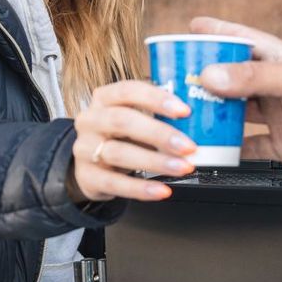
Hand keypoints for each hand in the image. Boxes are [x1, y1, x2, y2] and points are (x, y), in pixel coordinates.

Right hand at [70, 81, 196, 200]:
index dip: (156, 98)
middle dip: (160, 134)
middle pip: (122, 121)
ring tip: (182, 168)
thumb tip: (196, 121)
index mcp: (104, 99)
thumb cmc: (119, 137)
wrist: (90, 166)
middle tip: (188, 146)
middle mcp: (91, 120)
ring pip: (120, 153)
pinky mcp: (87, 177)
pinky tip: (162, 190)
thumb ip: (157, 115)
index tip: (184, 111)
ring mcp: (85, 149)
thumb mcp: (133, 118)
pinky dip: (141, 188)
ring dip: (156, 162)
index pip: (128, 91)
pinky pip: (115, 183)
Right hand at [190, 17, 281, 182]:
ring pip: (236, 113)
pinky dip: (232, 149)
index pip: (243, 39)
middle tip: (178, 79)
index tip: (192, 27)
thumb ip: (253, 77)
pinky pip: (250, 146)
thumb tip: (211, 74)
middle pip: (232, 78)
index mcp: (280, 60)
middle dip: (206, 78)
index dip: (218, 31)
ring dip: (214, 115)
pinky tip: (215, 150)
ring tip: (188, 114)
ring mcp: (278, 115)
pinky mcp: (281, 143)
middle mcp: (276, 86)